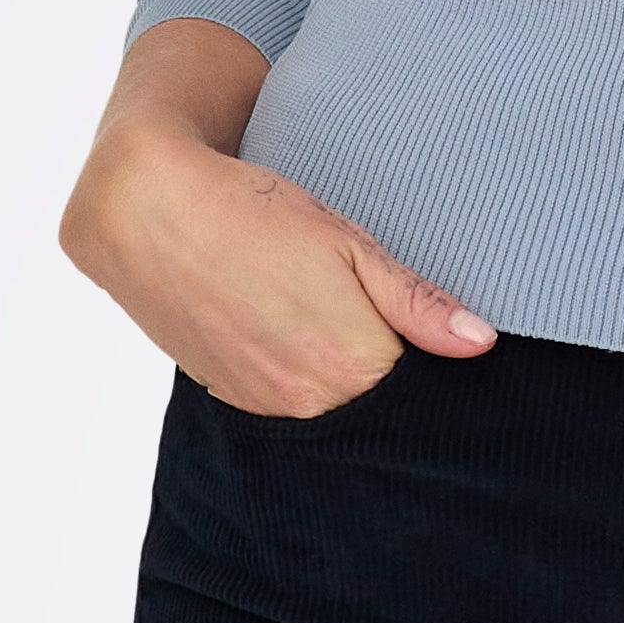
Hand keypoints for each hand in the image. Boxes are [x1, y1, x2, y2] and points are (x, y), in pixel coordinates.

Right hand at [59, 25, 491, 418]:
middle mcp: (308, 401)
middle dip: (394, 385)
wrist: (144, 210)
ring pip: (332, 413)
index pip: (421, 397)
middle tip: (382, 328)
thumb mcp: (346, 242)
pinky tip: (298, 338)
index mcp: (351, 363)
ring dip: (345, 383)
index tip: (440, 346)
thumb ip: (415, 300)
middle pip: (377, 411)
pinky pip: (289, 407)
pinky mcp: (232, 400)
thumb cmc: (252, 212)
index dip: (435, 371)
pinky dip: (304, 382)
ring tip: (328, 323)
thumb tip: (479, 343)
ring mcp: (265, 406)